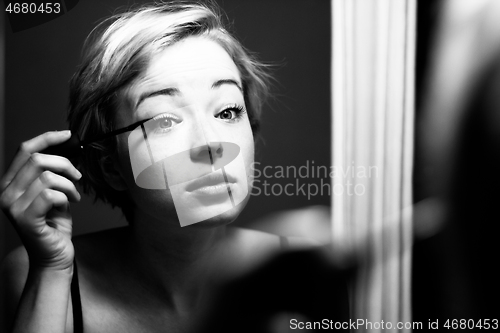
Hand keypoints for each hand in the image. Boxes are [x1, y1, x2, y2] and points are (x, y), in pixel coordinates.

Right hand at [0, 131, 81, 270]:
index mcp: (9, 183)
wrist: (54, 256)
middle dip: (65, 165)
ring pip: (48, 177)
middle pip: (38, 160)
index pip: (25, 150)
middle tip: (77, 178)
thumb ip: (51, 173)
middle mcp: (5, 193)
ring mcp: (12, 207)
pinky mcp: (25, 219)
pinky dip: (66, 197)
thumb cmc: (54, 225)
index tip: (69, 134)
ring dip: (69, 185)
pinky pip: (50, 195)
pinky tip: (69, 204)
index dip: (48, 138)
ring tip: (73, 196)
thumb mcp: (52, 192)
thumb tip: (66, 149)